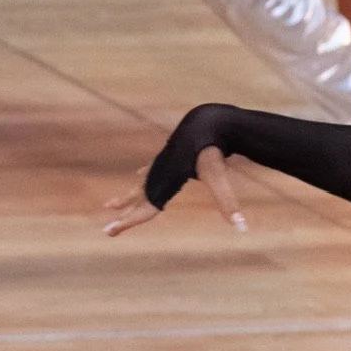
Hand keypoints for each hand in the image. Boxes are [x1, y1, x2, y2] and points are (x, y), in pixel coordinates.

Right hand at [104, 145, 246, 236]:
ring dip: (128, 197)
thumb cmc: (213, 149)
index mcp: (166, 179)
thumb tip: (242, 227)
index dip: (130, 221)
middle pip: (139, 199)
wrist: (210, 119)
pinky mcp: (172, 154)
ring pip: (143, 184)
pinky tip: (138, 174)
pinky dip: (145, 176)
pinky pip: (153, 169)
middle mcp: (160, 172)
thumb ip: (228, 202)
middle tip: (108, 231)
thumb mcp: (219, 176)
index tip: (110, 231)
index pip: (146, 207)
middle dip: (125, 215)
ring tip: (111, 204)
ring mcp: (164, 162)